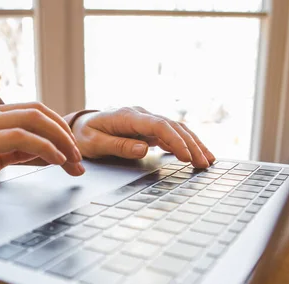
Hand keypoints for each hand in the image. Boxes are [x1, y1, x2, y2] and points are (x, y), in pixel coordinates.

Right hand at [0, 102, 83, 205]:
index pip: (33, 113)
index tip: (73, 156)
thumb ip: (12, 151)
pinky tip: (56, 162)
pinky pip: (20, 137)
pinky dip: (44, 147)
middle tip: (80, 160)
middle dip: (66, 135)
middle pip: (39, 112)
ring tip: (73, 163)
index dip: (58, 131)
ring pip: (34, 119)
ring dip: (61, 141)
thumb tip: (44, 152)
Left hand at [72, 107, 215, 168]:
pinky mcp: (149, 128)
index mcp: (127, 116)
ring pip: (176, 129)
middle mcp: (141, 115)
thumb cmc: (85, 135)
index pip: (158, 125)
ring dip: (193, 143)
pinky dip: (186, 144)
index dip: (175, 141)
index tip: (186, 156)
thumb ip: (118, 146)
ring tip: (208, 161)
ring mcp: (146, 120)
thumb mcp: (94, 143)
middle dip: (191, 144)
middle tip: (204, 163)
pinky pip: (172, 134)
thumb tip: (144, 149)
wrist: (80, 125)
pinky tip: (198, 154)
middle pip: (173, 126)